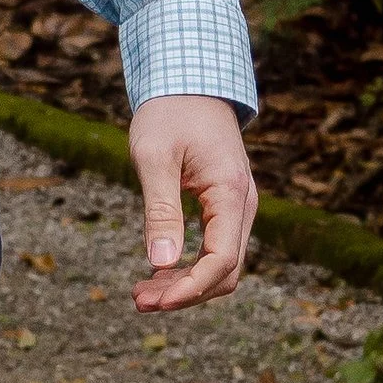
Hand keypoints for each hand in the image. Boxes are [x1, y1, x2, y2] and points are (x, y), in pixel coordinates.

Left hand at [128, 94, 258, 311]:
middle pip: (225, 271)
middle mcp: (244, 204)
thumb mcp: (154, 156)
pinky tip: (156, 272)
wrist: (189, 81)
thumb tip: (160, 262)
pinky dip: (189, 266)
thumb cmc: (169, 112)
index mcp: (232, 192)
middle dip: (184, 293)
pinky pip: (215, 249)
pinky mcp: (225, 206)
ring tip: (141, 293)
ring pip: (221, 264)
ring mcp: (237, 206)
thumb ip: (160, 209)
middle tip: (138, 301)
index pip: (221, 259)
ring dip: (185, 284)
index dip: (189, 288)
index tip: (153, 301)